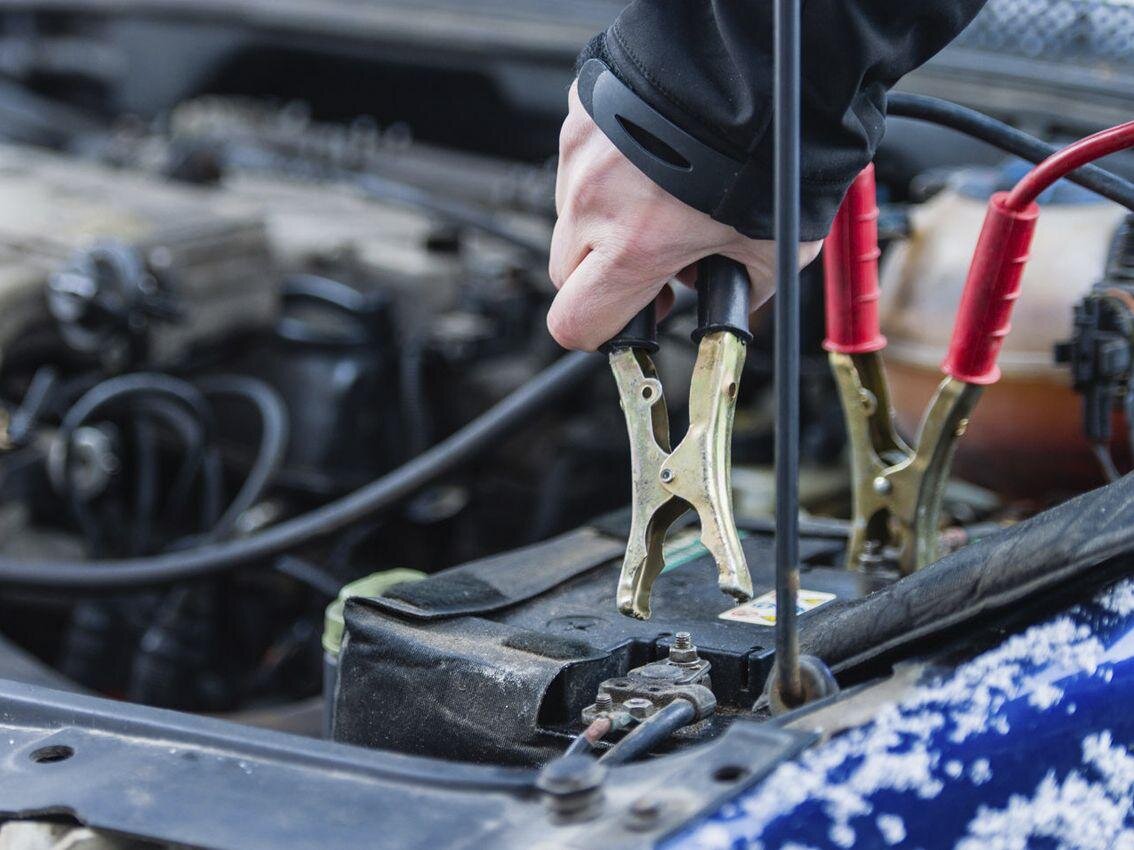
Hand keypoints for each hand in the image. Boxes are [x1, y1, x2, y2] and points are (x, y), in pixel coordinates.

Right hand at [547, 82, 821, 350]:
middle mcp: (594, 202)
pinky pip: (581, 161)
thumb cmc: (771, 149)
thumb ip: (743, 289)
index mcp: (633, 248)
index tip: (629, 320)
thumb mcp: (775, 248)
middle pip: (566, 273)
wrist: (758, 63)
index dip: (600, 332)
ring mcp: (581, 153)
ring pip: (573, 214)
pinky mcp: (583, 113)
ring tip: (663, 197)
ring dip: (605, 220)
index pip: (574, 322)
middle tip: (653, 261)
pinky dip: (611, 169)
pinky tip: (655, 158)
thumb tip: (735, 305)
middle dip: (603, 277)